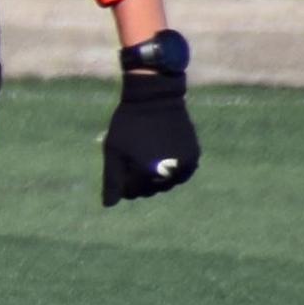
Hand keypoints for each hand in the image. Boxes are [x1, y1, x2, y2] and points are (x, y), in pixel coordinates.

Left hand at [103, 32, 198, 203]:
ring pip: (167, 183)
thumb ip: (111, 180)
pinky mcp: (194, 156)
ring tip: (148, 156)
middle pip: (150, 190)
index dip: (122, 181)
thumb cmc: (128, 124)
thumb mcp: (113, 151)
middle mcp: (169, 174)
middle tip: (135, 157)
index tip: (121, 164)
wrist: (156, 98)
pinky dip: (173, 169)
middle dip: (140, 179)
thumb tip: (109, 206)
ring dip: (158, 176)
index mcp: (146, 175)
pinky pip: (182, 173)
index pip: (132, 193)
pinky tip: (163, 156)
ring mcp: (184, 166)